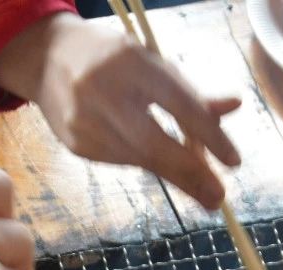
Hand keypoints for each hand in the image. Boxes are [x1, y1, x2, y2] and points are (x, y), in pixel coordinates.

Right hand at [0, 13, 240, 209]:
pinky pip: (122, 162)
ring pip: (140, 159)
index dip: (210, 136)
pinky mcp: (76, 144)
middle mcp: (103, 92)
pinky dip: (146, 163)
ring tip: (202, 190)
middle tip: (218, 198)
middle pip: (155, 144)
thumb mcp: (153, 64)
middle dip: (191, 175)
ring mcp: (84, 121)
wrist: (47, 59)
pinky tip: (156, 161)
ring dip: (175, 176)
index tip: (234, 162)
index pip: (180, 104)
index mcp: (131, 62)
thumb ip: (191, 92)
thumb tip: (235, 106)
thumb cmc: (115, 61)